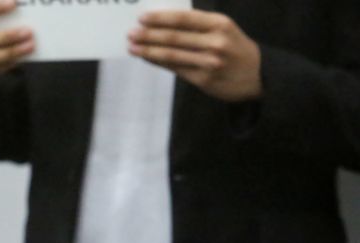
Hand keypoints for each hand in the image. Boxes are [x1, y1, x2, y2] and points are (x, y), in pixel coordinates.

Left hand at [128, 10, 261, 101]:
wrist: (257, 75)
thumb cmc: (234, 47)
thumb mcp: (223, 29)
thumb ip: (197, 26)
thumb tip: (162, 23)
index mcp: (220, 24)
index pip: (184, 19)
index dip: (160, 18)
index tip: (142, 17)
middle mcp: (215, 42)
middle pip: (174, 37)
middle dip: (149, 35)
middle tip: (130, 33)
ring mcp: (209, 62)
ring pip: (172, 55)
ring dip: (148, 50)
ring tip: (132, 47)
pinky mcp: (203, 79)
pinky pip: (175, 69)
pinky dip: (158, 62)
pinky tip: (146, 58)